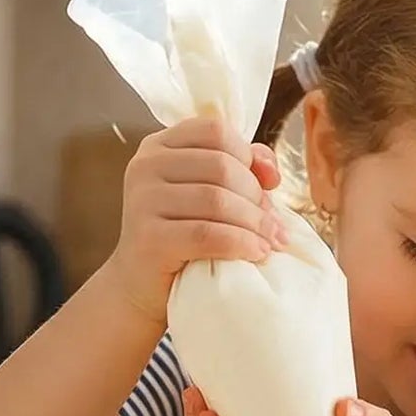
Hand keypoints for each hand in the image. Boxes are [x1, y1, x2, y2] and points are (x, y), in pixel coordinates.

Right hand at [106, 118, 285, 323]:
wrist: (142, 285)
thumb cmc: (182, 235)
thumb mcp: (209, 192)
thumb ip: (241, 168)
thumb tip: (271, 170)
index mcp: (160, 145)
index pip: (216, 131)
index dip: (249, 155)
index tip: (267, 185)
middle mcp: (146, 165)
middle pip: (222, 165)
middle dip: (256, 196)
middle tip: (273, 224)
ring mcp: (142, 200)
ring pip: (217, 200)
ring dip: (255, 223)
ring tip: (272, 241)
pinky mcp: (148, 237)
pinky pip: (208, 234)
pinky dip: (241, 243)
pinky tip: (257, 253)